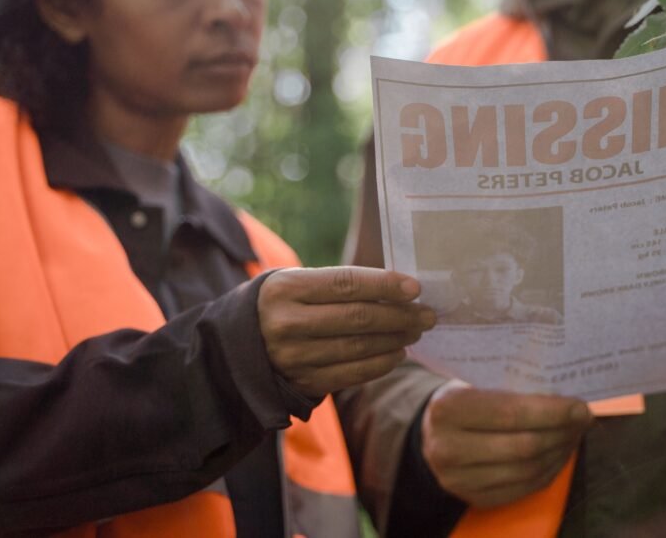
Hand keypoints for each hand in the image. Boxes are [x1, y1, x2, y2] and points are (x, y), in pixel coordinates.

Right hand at [258, 266, 434, 396]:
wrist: (238, 346)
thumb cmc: (283, 304)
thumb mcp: (297, 282)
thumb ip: (340, 284)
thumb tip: (398, 290)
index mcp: (286, 289)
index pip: (346, 283)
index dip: (384, 285)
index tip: (415, 288)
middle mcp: (287, 323)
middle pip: (357, 318)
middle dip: (400, 316)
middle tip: (427, 314)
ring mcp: (294, 357)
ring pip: (358, 348)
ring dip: (395, 339)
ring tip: (416, 330)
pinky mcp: (302, 382)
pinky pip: (351, 375)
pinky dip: (380, 364)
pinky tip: (397, 353)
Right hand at [421, 384, 592, 507]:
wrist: (429, 433)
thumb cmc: (462, 399)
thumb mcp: (475, 382)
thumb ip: (512, 389)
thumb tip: (566, 397)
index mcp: (449, 409)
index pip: (512, 413)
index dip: (553, 412)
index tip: (580, 407)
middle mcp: (448, 448)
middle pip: (523, 446)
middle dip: (562, 432)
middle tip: (583, 419)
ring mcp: (458, 480)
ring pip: (527, 471)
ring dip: (560, 453)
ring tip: (574, 434)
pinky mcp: (473, 498)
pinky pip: (523, 489)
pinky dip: (549, 472)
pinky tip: (559, 454)